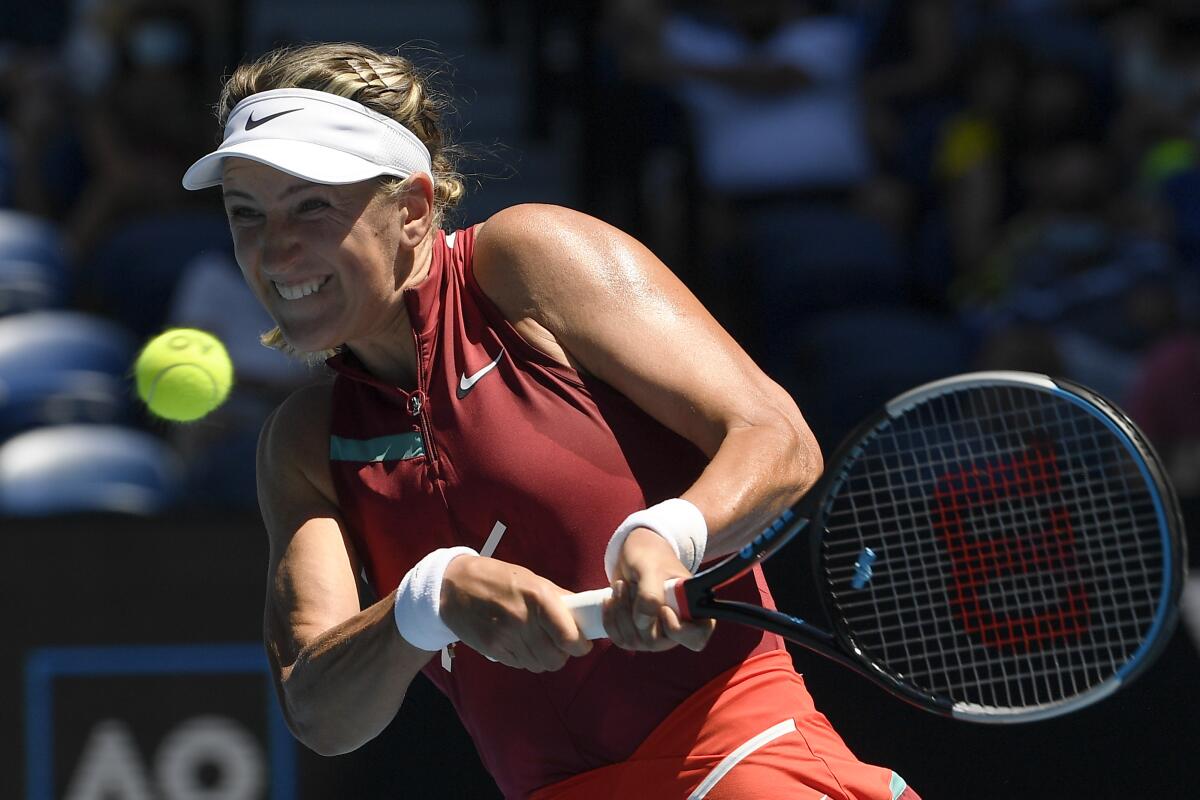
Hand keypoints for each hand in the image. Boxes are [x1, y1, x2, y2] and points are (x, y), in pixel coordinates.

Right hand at [440, 556, 591, 671]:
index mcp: (538, 598)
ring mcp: (506, 638)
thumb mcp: (531, 579)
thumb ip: (558, 598)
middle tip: (559, 642)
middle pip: (556, 658)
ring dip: (544, 657)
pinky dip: (526, 659)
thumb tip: (582, 612)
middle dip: (563, 653)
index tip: (582, 643)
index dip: (581, 645)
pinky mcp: (493, 650)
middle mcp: (524, 620)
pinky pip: (521, 665)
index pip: (570, 637)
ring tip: (539, 642)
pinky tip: (521, 643)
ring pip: (540, 665)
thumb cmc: (497, 579)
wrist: (453, 587)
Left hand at [603, 528, 714, 652]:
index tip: (664, 609)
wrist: (635, 556)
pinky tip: (610, 599)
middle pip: (655, 642)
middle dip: (636, 613)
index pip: (695, 639)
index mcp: (693, 611)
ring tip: (620, 586)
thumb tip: (643, 623)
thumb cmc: (651, 558)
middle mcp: (677, 628)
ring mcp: (656, 635)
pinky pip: (620, 639)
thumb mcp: (651, 569)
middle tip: (629, 586)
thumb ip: (650, 594)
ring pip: (634, 641)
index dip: (677, 630)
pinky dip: (611, 619)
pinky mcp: (636, 635)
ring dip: (621, 612)